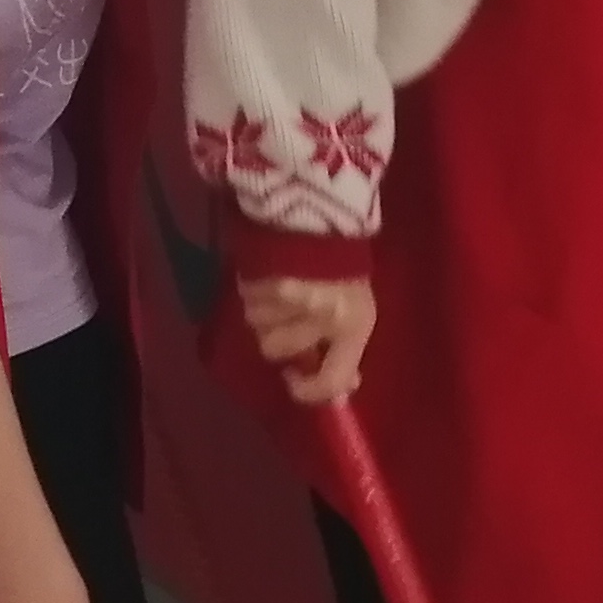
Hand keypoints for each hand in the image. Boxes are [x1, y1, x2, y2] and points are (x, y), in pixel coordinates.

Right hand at [241, 275, 376, 406]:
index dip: (308, 391)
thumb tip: (343, 387)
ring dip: (264, 313)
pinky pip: (246, 299)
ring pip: (257, 325)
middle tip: (290, 318)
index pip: (330, 380)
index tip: (295, 380)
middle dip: (279, 336)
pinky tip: (268, 275)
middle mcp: (319, 316)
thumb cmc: (346, 268)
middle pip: (276, 349)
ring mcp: (285, 296)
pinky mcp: (258, 274)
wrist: (323, 211)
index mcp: (352, 326)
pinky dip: (253, 292)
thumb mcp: (357, 311)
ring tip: (280, 289)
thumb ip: (344, 351)